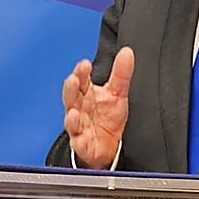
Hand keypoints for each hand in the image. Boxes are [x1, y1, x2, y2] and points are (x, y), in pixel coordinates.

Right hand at [61, 47, 133, 168]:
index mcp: (86, 94)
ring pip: (71, 120)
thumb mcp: (118, 93)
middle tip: (73, 80)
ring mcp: (78, 126)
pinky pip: (78, 143)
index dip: (81, 72)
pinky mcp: (82, 144)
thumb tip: (127, 52)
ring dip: (71, 116)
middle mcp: (79, 108)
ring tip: (73, 111)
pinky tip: (79, 138)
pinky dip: (78, 140)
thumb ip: (121, 73)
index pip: (81, 79)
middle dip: (71, 89)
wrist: (108, 146)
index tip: (85, 64)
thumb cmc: (108, 117)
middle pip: (71, 97)